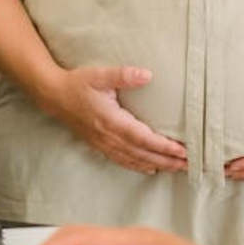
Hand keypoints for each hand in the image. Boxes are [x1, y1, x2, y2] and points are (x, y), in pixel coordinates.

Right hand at [49, 66, 186, 174]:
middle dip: (168, 160)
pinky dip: (139, 167)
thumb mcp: (99, 75)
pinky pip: (123, 161)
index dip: (164, 147)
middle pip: (144, 154)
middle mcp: (109, 137)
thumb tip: (147, 74)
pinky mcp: (100, 146)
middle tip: (190, 164)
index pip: (143, 138)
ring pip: (136, 160)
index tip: (182, 151)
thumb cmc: (77, 83)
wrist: (53, 96)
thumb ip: (123, 75)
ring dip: (159, 165)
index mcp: (112, 121)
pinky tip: (152, 169)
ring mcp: (104, 144)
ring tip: (179, 169)